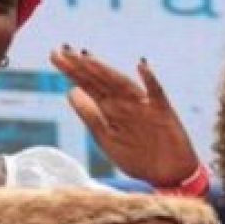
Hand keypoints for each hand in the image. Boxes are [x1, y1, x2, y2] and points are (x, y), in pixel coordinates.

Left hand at [49, 47, 198, 186]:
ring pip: (122, 85)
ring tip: (88, 57)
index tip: (54, 55)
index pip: (87, 84)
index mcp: (111, 108)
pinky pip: (157, 94)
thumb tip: (70, 91)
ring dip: (106, 71)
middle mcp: (125, 103)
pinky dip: (150, 80)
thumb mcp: (107, 138)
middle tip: (62, 49)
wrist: (170, 175)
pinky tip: (142, 66)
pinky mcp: (164, 113)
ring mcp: (144, 106)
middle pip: (100, 81)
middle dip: (81, 66)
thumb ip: (90, 115)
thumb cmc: (138, 155)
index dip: (71, 70)